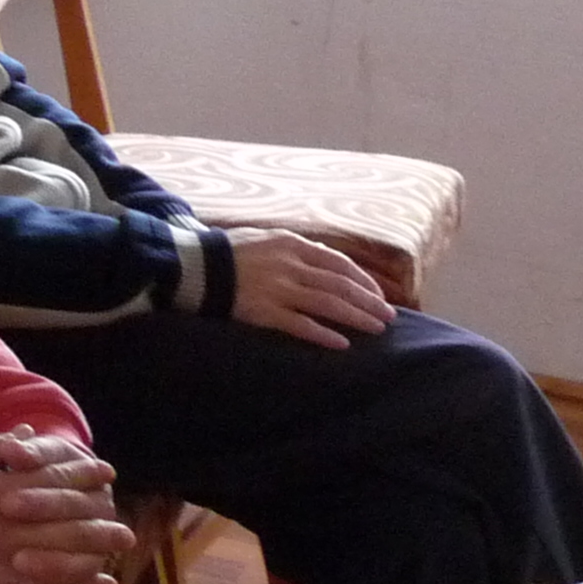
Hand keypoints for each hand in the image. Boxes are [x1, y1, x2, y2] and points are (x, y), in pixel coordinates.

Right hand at [222, 227, 391, 349]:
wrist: (193, 266)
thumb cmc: (230, 253)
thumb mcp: (267, 239)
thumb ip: (297, 250)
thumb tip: (329, 266)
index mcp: (291, 244)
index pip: (339, 263)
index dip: (363, 281)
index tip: (378, 296)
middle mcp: (289, 265)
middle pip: (340, 285)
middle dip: (369, 302)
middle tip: (389, 317)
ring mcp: (277, 289)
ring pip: (328, 304)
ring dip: (356, 317)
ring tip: (376, 329)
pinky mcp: (263, 311)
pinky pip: (300, 325)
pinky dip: (323, 334)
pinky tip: (342, 344)